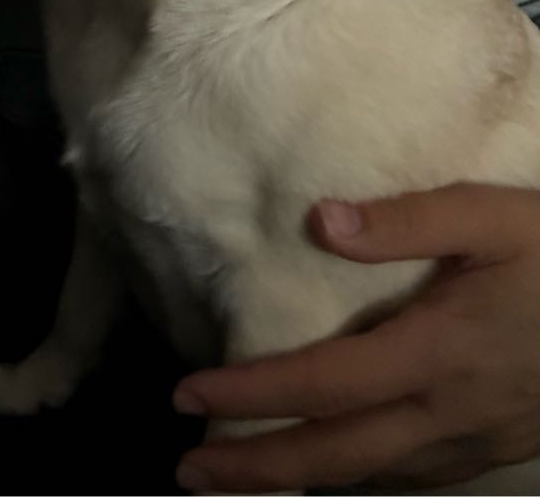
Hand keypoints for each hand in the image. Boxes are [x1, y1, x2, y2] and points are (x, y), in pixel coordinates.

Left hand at [171, 184, 539, 492]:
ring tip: (241, 479)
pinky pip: (415, 479)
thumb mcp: (491, 216)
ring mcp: (477, 441)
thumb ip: (406, 221)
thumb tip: (322, 222)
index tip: (188, 397)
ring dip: (301, 482)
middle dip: (256, 469)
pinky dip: (361, 482)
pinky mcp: (499, 448)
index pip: (320, 385)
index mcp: (436, 352)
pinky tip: (338, 474)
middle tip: (189, 471)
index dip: (250, 396)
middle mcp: (448, 412)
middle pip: (334, 456)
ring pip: (373, 479)